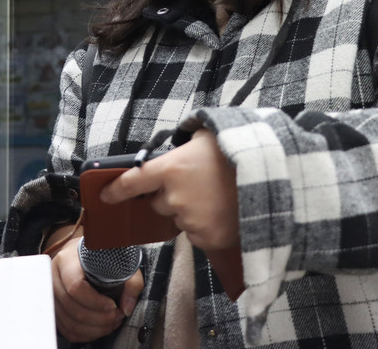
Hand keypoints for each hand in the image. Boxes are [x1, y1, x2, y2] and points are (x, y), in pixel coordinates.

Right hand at [50, 236, 143, 342]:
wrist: (83, 255)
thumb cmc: (101, 258)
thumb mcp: (121, 263)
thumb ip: (131, 283)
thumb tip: (127, 307)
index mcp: (67, 261)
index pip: (75, 287)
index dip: (96, 301)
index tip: (113, 304)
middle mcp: (54, 277)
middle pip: (72, 308)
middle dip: (99, 318)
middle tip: (117, 316)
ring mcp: (51, 294)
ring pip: (69, 322)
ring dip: (94, 328)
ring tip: (111, 322)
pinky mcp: (54, 307)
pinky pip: (66, 329)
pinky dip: (85, 333)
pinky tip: (99, 327)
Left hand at [100, 129, 239, 252]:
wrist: (273, 177)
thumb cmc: (236, 152)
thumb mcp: (204, 137)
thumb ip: (182, 144)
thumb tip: (171, 147)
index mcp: (170, 169)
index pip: (131, 182)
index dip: (115, 190)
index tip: (105, 196)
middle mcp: (174, 197)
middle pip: (158, 203)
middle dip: (170, 196)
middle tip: (195, 184)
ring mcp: (190, 221)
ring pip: (179, 219)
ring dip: (190, 211)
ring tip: (215, 197)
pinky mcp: (207, 239)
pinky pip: (197, 235)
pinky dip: (206, 226)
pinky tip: (223, 212)